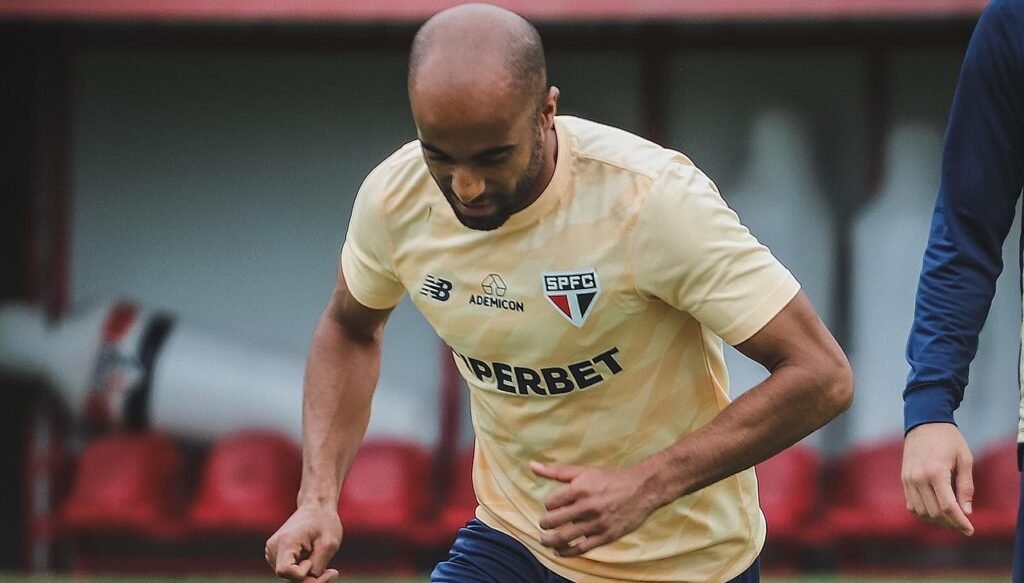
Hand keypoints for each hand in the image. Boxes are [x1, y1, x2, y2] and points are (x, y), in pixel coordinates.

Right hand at [265, 503, 342, 581]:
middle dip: (310, 579)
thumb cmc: (324, 522)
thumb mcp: (329, 544)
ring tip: (320, 560)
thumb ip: (318, 567)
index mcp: (285, 542)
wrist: (316, 507)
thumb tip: (309, 582)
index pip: (285, 571)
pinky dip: (304, 572)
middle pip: (289, 578)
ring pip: (290, 578)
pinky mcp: (276, 557)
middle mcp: (273, 549)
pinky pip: (290, 574)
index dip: (303, 574)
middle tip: (330, 571)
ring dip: (308, 575)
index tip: (313, 560)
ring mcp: (272, 554)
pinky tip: (313, 560)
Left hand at [531, 460, 659, 556]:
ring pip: (563, 538)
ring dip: (549, 541)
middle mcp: (586, 507)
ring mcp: (596, 523)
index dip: (549, 505)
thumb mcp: (584, 471)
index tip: (553, 506)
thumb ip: (556, 471)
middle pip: (553, 521)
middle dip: (545, 524)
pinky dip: (566, 552)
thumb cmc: (611, 479)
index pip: (550, 503)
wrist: (643, 489)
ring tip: (545, 540)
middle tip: (544, 525)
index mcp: (579, 489)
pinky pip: (580, 549)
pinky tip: (560, 551)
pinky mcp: (605, 536)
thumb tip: (532, 465)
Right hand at [902, 422, 974, 535]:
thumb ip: (966, 486)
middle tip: (963, 525)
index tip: (970, 530)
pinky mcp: (904, 479)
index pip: (947, 507)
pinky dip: (924, 513)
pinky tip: (936, 511)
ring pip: (921, 512)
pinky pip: (911, 504)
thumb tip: (966, 511)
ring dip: (937, 521)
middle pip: (934, 513)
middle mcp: (918, 478)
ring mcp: (908, 479)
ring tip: (950, 519)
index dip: (959, 522)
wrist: (924, 423)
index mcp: (936, 472)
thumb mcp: (965, 459)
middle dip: (950, 523)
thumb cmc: (949, 440)